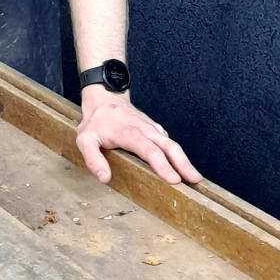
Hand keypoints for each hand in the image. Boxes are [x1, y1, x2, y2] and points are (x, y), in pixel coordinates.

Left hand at [76, 88, 200, 186]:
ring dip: (185, 161)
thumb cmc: (96, 122)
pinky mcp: (156, 131)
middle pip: (170, 148)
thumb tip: (105, 178)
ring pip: (173, 145)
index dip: (163, 166)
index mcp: (130, 133)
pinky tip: (183, 168)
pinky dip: (178, 156)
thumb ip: (93, 159)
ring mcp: (153, 130)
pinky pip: (169, 144)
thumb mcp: (85, 140)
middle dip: (184, 164)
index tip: (174, 180)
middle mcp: (146, 131)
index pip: (150, 151)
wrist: (105, 98)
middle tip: (195, 181)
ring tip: (195, 178)